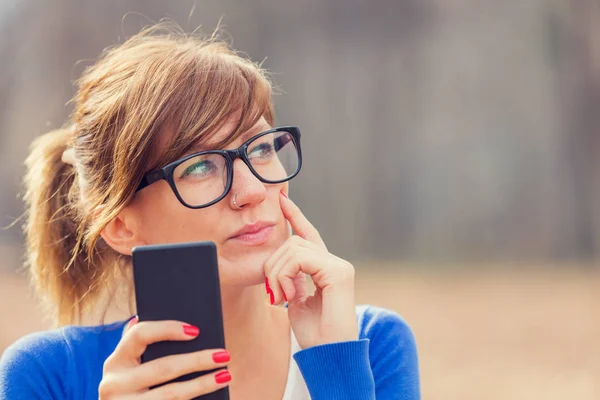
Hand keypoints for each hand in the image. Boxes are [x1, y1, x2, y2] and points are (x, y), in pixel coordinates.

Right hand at [98, 318, 230, 398]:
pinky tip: (212, 396)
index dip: (168, 329)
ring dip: (202, 384)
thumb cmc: (129, 388)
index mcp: (115, 361)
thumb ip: (134, 344)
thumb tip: (140, 315)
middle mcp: (114, 384)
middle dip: (197, 360)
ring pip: (171, 394)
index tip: (196, 331)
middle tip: (224, 355)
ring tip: (225, 375)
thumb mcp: (126, 366)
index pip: (140, 335)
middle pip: (163, 367)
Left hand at [264, 191, 358, 348]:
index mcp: (326, 268)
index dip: (296, 217)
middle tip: (273, 294)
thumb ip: (292, 278)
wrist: (330, 355)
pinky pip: (300, 258)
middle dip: (273, 264)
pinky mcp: (338, 272)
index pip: (309, 235)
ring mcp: (339, 266)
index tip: (283, 200)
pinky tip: (288, 296)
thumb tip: (282, 261)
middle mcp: (336, 263)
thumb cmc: (315, 334)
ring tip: (281, 298)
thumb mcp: (297, 300)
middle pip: (293, 242)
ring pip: (294, 248)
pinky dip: (285, 275)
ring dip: (277, 273)